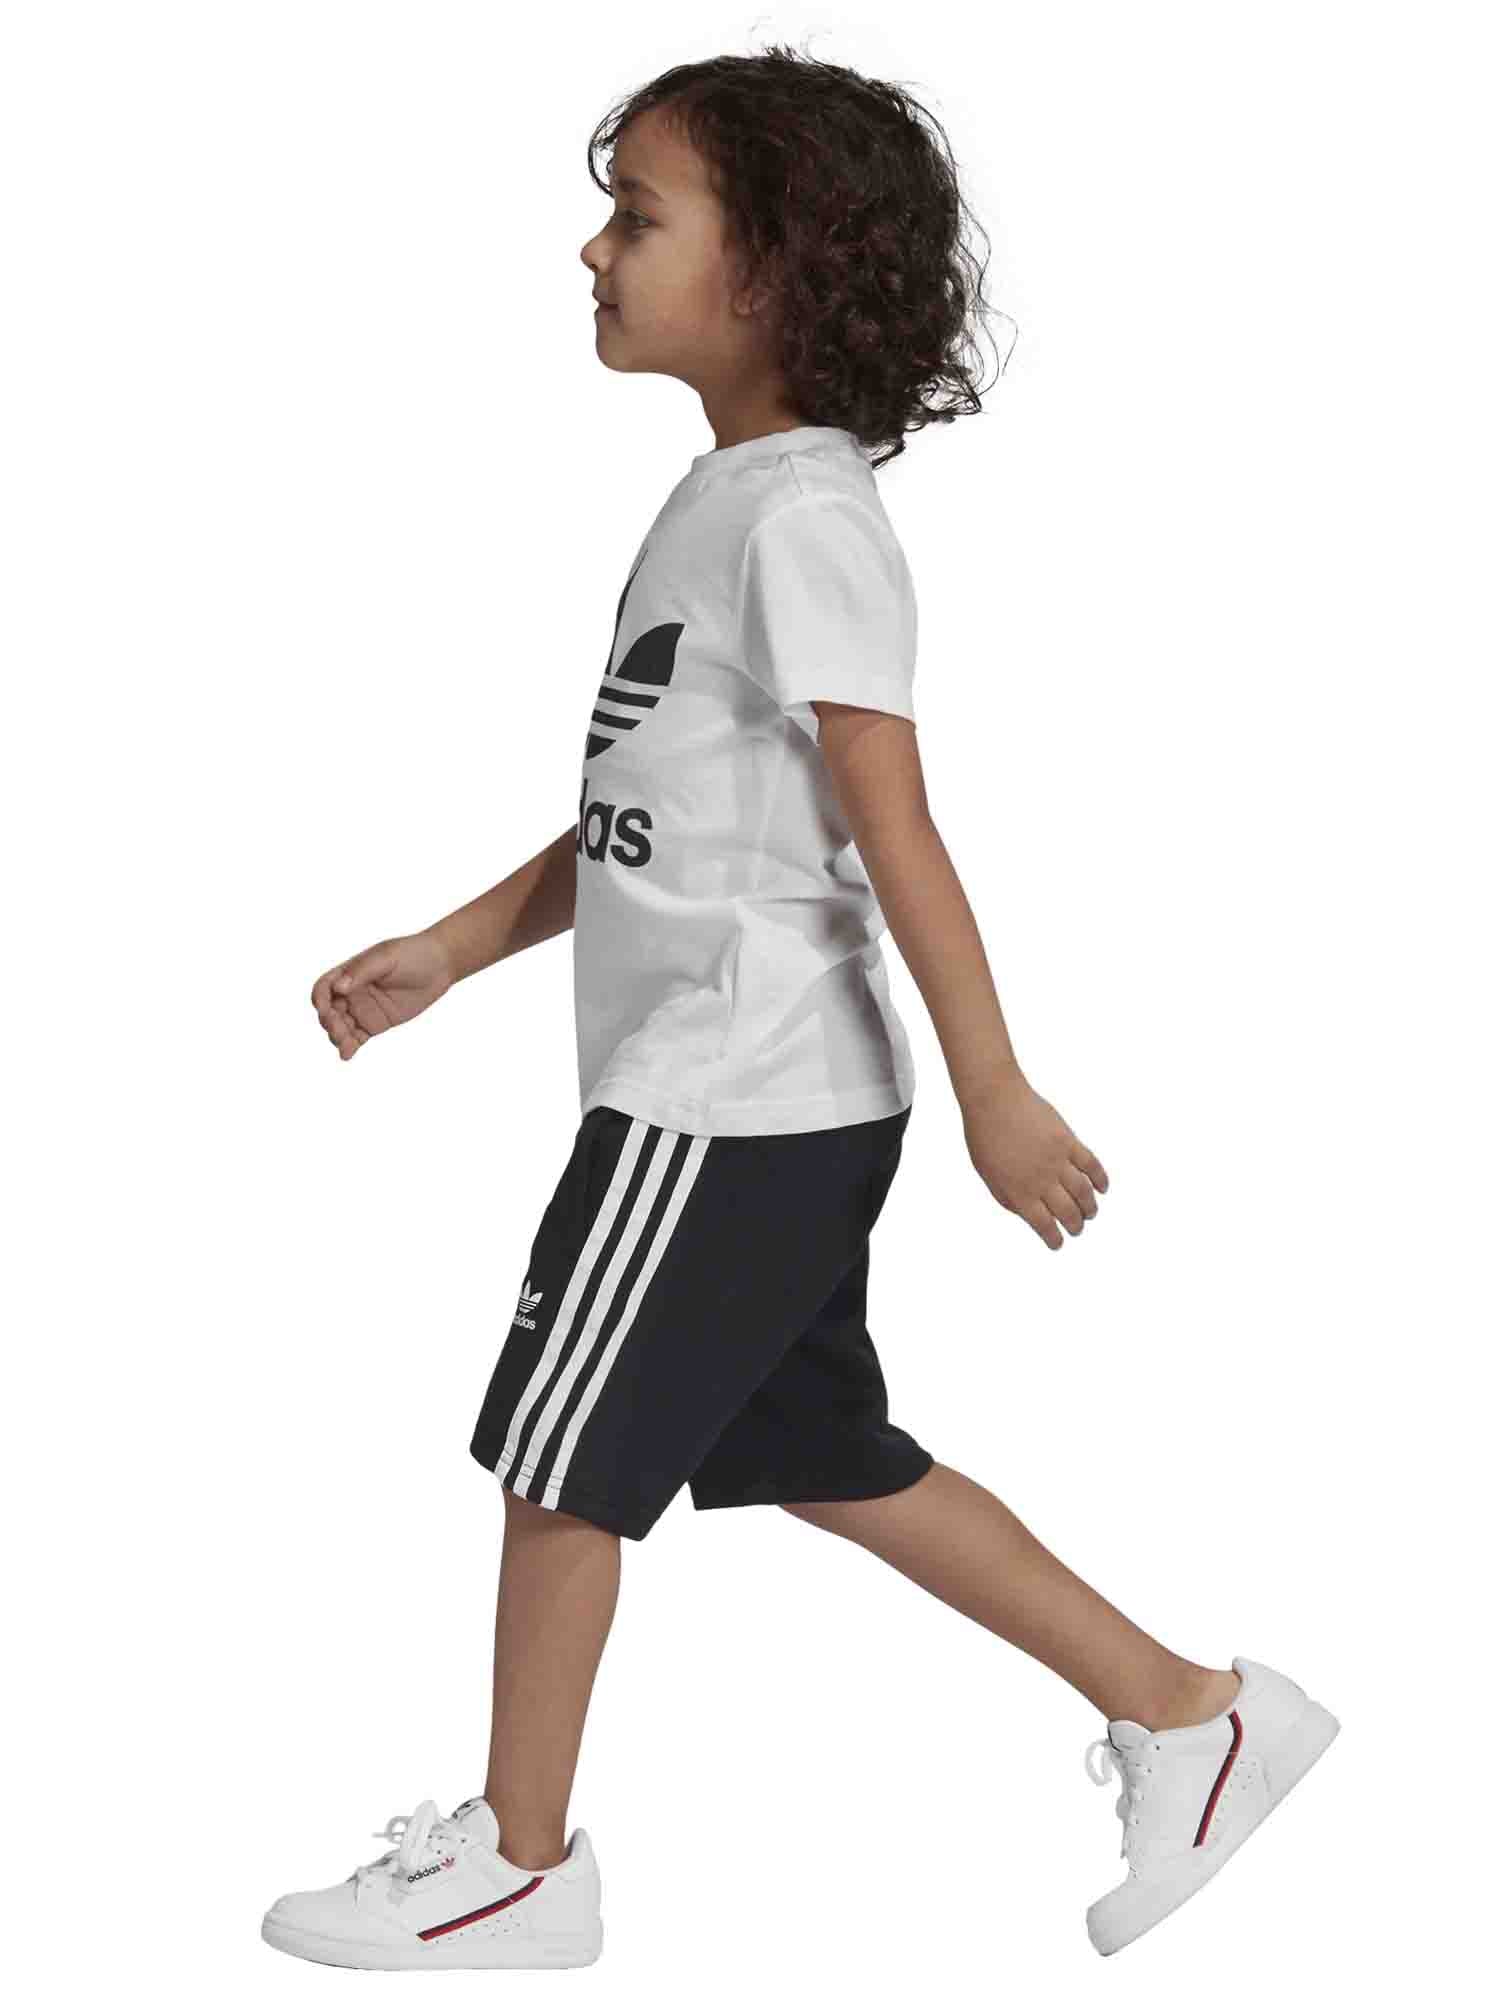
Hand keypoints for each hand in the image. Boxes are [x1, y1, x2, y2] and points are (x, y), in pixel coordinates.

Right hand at [309, 930, 454, 1060]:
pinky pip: (357, 1037)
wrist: (439, 965)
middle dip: (330, 1023)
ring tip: (345, 1045)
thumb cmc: (411, 954)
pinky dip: (350, 1046)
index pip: (324, 988)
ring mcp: (363, 1009)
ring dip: (338, 1037)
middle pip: (330, 1012)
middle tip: (339, 1030)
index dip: (319, 999)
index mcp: (348, 973)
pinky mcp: (375, 1024)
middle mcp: (351, 992)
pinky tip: (347, 1054)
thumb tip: (338, 987)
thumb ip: (361, 971)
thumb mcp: (385, 957)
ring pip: (341, 1027)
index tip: (325, 1010)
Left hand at [961, 1068, 1108, 1249]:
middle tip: (1078, 1229)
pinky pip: (1091, 1164)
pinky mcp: (1068, 1141)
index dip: (1054, 1239)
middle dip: (1076, 1226)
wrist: (994, 1098)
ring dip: (1090, 1207)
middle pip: (1068, 1212)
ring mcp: (1057, 1160)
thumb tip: (1026, 1214)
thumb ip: (1007, 1197)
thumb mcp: (987, 1175)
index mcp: (1019, 1192)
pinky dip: (1101, 1179)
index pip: (1044, 1225)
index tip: (1058, 1244)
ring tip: (1090, 1213)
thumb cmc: (984, 1136)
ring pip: (1084, 1192)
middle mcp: (1041, 1180)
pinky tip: (1103, 1188)